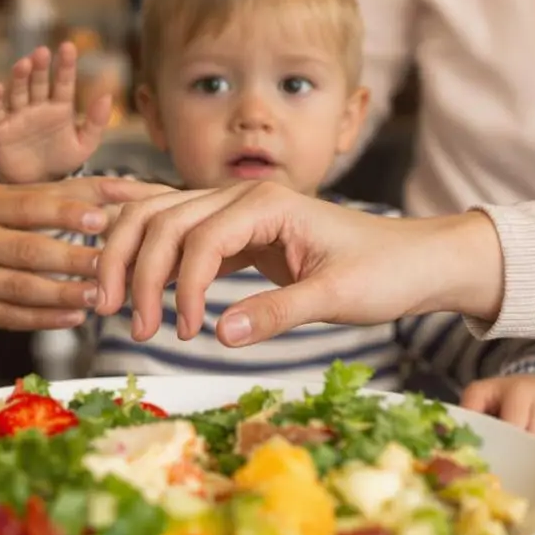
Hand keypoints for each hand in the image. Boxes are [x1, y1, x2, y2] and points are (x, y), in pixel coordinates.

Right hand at [0, 42, 111, 183]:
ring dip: (20, 78)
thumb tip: (108, 97)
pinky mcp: (0, 129)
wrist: (36, 184)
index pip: (64, 82)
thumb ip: (95, 123)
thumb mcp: (83, 145)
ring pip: (18, 92)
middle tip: (42, 52)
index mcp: (60, 108)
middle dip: (40, 67)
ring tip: (23, 64)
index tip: (68, 47)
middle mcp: (38, 106)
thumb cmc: (61, 160)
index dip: (65, 65)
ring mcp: (18, 116)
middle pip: (39, 82)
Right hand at [0, 178, 117, 330]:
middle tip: (114, 262)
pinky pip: (6, 316)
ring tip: (101, 297)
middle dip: (75, 258)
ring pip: (22, 288)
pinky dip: (41, 318)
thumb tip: (91, 198)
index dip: (69, 211)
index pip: (31, 203)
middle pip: (30, 249)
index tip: (103, 215)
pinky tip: (71, 317)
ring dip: (65, 294)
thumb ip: (25, 201)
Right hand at [92, 180, 505, 345]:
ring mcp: (237, 212)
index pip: (198, 239)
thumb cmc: (386, 272)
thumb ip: (279, 312)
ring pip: (159, 221)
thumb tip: (222, 336)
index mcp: (267, 204)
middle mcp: (243, 198)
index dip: (181, 287)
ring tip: (118, 310)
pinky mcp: (238, 233)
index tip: (186, 333)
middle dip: (133, 270)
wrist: (416, 260)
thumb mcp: (338, 296)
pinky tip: (119, 262)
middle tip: (131, 326)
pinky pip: (179, 234)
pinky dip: (147, 251)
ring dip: (131, 261)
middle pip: (161, 220)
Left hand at [460, 375, 534, 451]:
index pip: (516, 424)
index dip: (509, 440)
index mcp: (519, 390)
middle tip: (514, 453)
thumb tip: (451, 429)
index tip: (502, 448)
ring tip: (529, 444)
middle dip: (524, 449)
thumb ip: (470, 408)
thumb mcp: (484, 393)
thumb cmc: (508, 396)